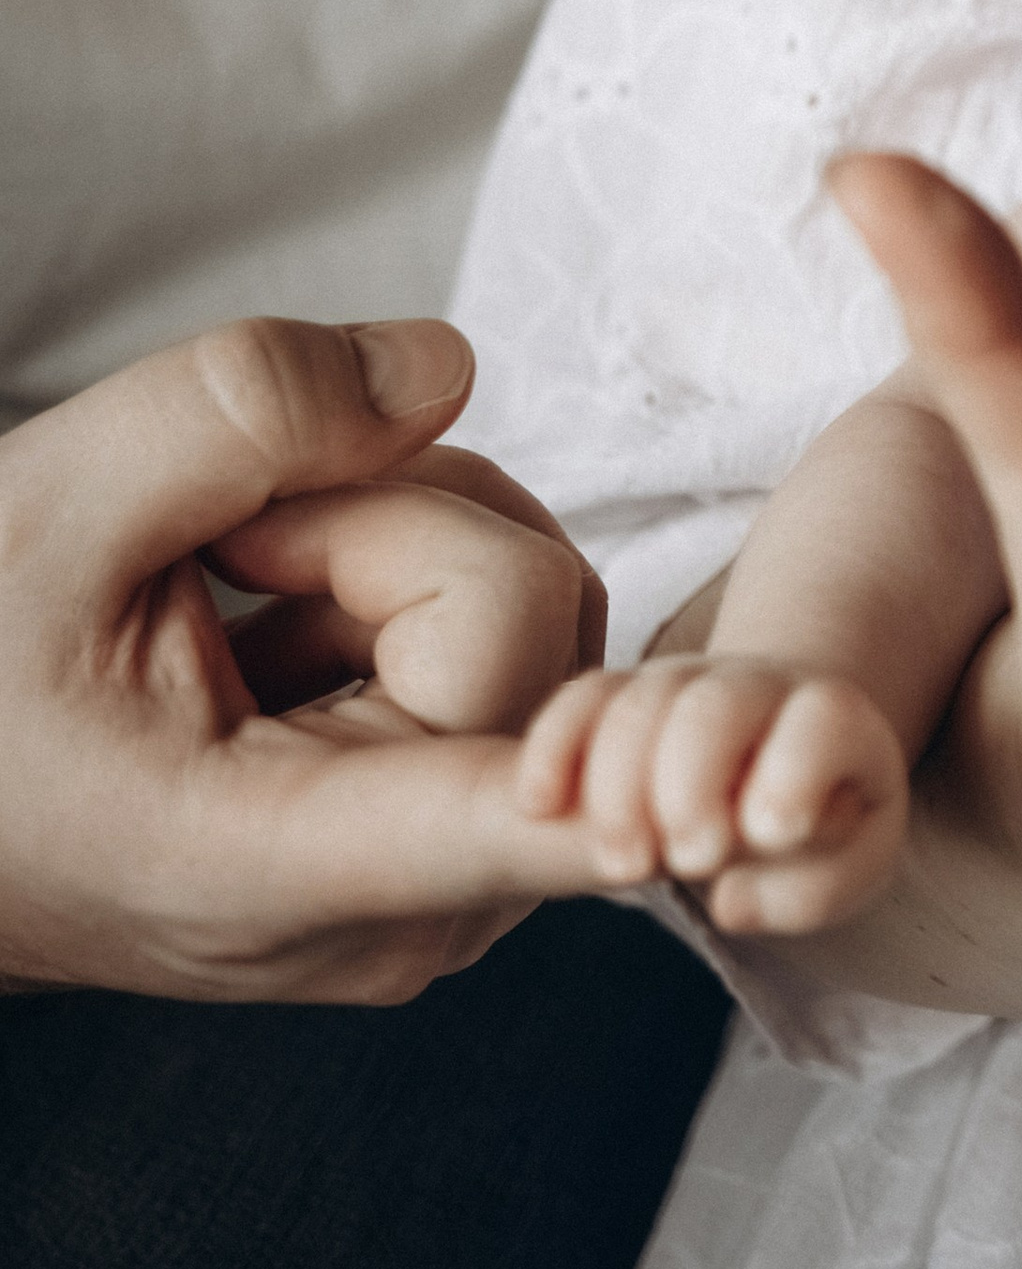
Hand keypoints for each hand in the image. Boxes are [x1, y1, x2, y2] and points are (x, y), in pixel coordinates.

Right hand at [0, 317, 621, 1001]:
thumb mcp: (56, 503)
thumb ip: (247, 407)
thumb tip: (447, 367)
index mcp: (279, 865)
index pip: (506, 825)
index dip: (611, 792)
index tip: (709, 819)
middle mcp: (402, 901)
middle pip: (525, 610)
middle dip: (376, 517)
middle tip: (218, 543)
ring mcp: (442, 876)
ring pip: (535, 604)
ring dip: (389, 534)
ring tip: (232, 578)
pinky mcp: (458, 825)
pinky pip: (509, 637)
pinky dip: (398, 579)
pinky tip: (269, 617)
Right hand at [518, 654, 908, 934]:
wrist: (778, 750)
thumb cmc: (818, 825)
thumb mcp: (845, 867)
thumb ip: (811, 890)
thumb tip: (731, 902)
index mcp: (833, 720)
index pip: (824, 720)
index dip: (798, 770)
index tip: (772, 833)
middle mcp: (757, 685)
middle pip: (717, 706)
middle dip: (694, 783)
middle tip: (692, 862)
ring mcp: (685, 681)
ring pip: (640, 703)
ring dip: (620, 787)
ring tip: (625, 870)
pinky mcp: (624, 693)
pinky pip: (580, 698)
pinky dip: (554, 745)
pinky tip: (540, 807)